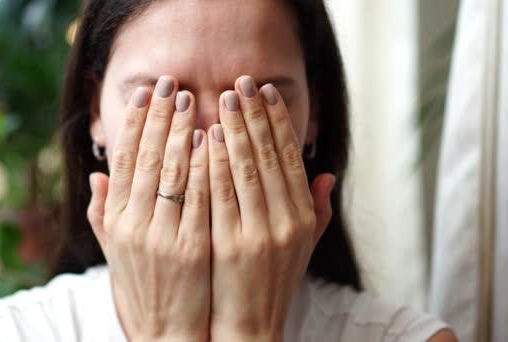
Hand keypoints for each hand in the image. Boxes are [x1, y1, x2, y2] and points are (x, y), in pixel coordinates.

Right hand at [87, 76, 210, 341]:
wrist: (166, 332)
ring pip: (171, 172)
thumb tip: (96, 174)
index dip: (134, 123)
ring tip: (192, 100)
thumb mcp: (115, 250)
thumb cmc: (143, 287)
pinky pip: (198, 197)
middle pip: (146, 158)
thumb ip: (104, 212)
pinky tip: (211, 139)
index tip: (146, 94)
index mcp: (114, 220)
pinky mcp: (190, 247)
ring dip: (181, 131)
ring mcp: (161, 236)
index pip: (123, 160)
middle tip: (172, 83)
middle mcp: (132, 225)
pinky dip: (202, 165)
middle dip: (160, 117)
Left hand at [207, 76, 334, 340]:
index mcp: (302, 217)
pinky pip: (220, 194)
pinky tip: (204, 137)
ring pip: (245, 169)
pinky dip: (213, 162)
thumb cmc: (271, 282)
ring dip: (233, 130)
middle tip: (240, 83)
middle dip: (253, 116)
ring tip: (222, 99)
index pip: (290, 158)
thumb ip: (316, 209)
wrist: (249, 326)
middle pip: (268, 156)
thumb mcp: (302, 247)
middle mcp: (286, 222)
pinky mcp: (231, 244)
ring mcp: (259, 233)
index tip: (265, 93)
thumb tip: (326, 173)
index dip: (278, 122)